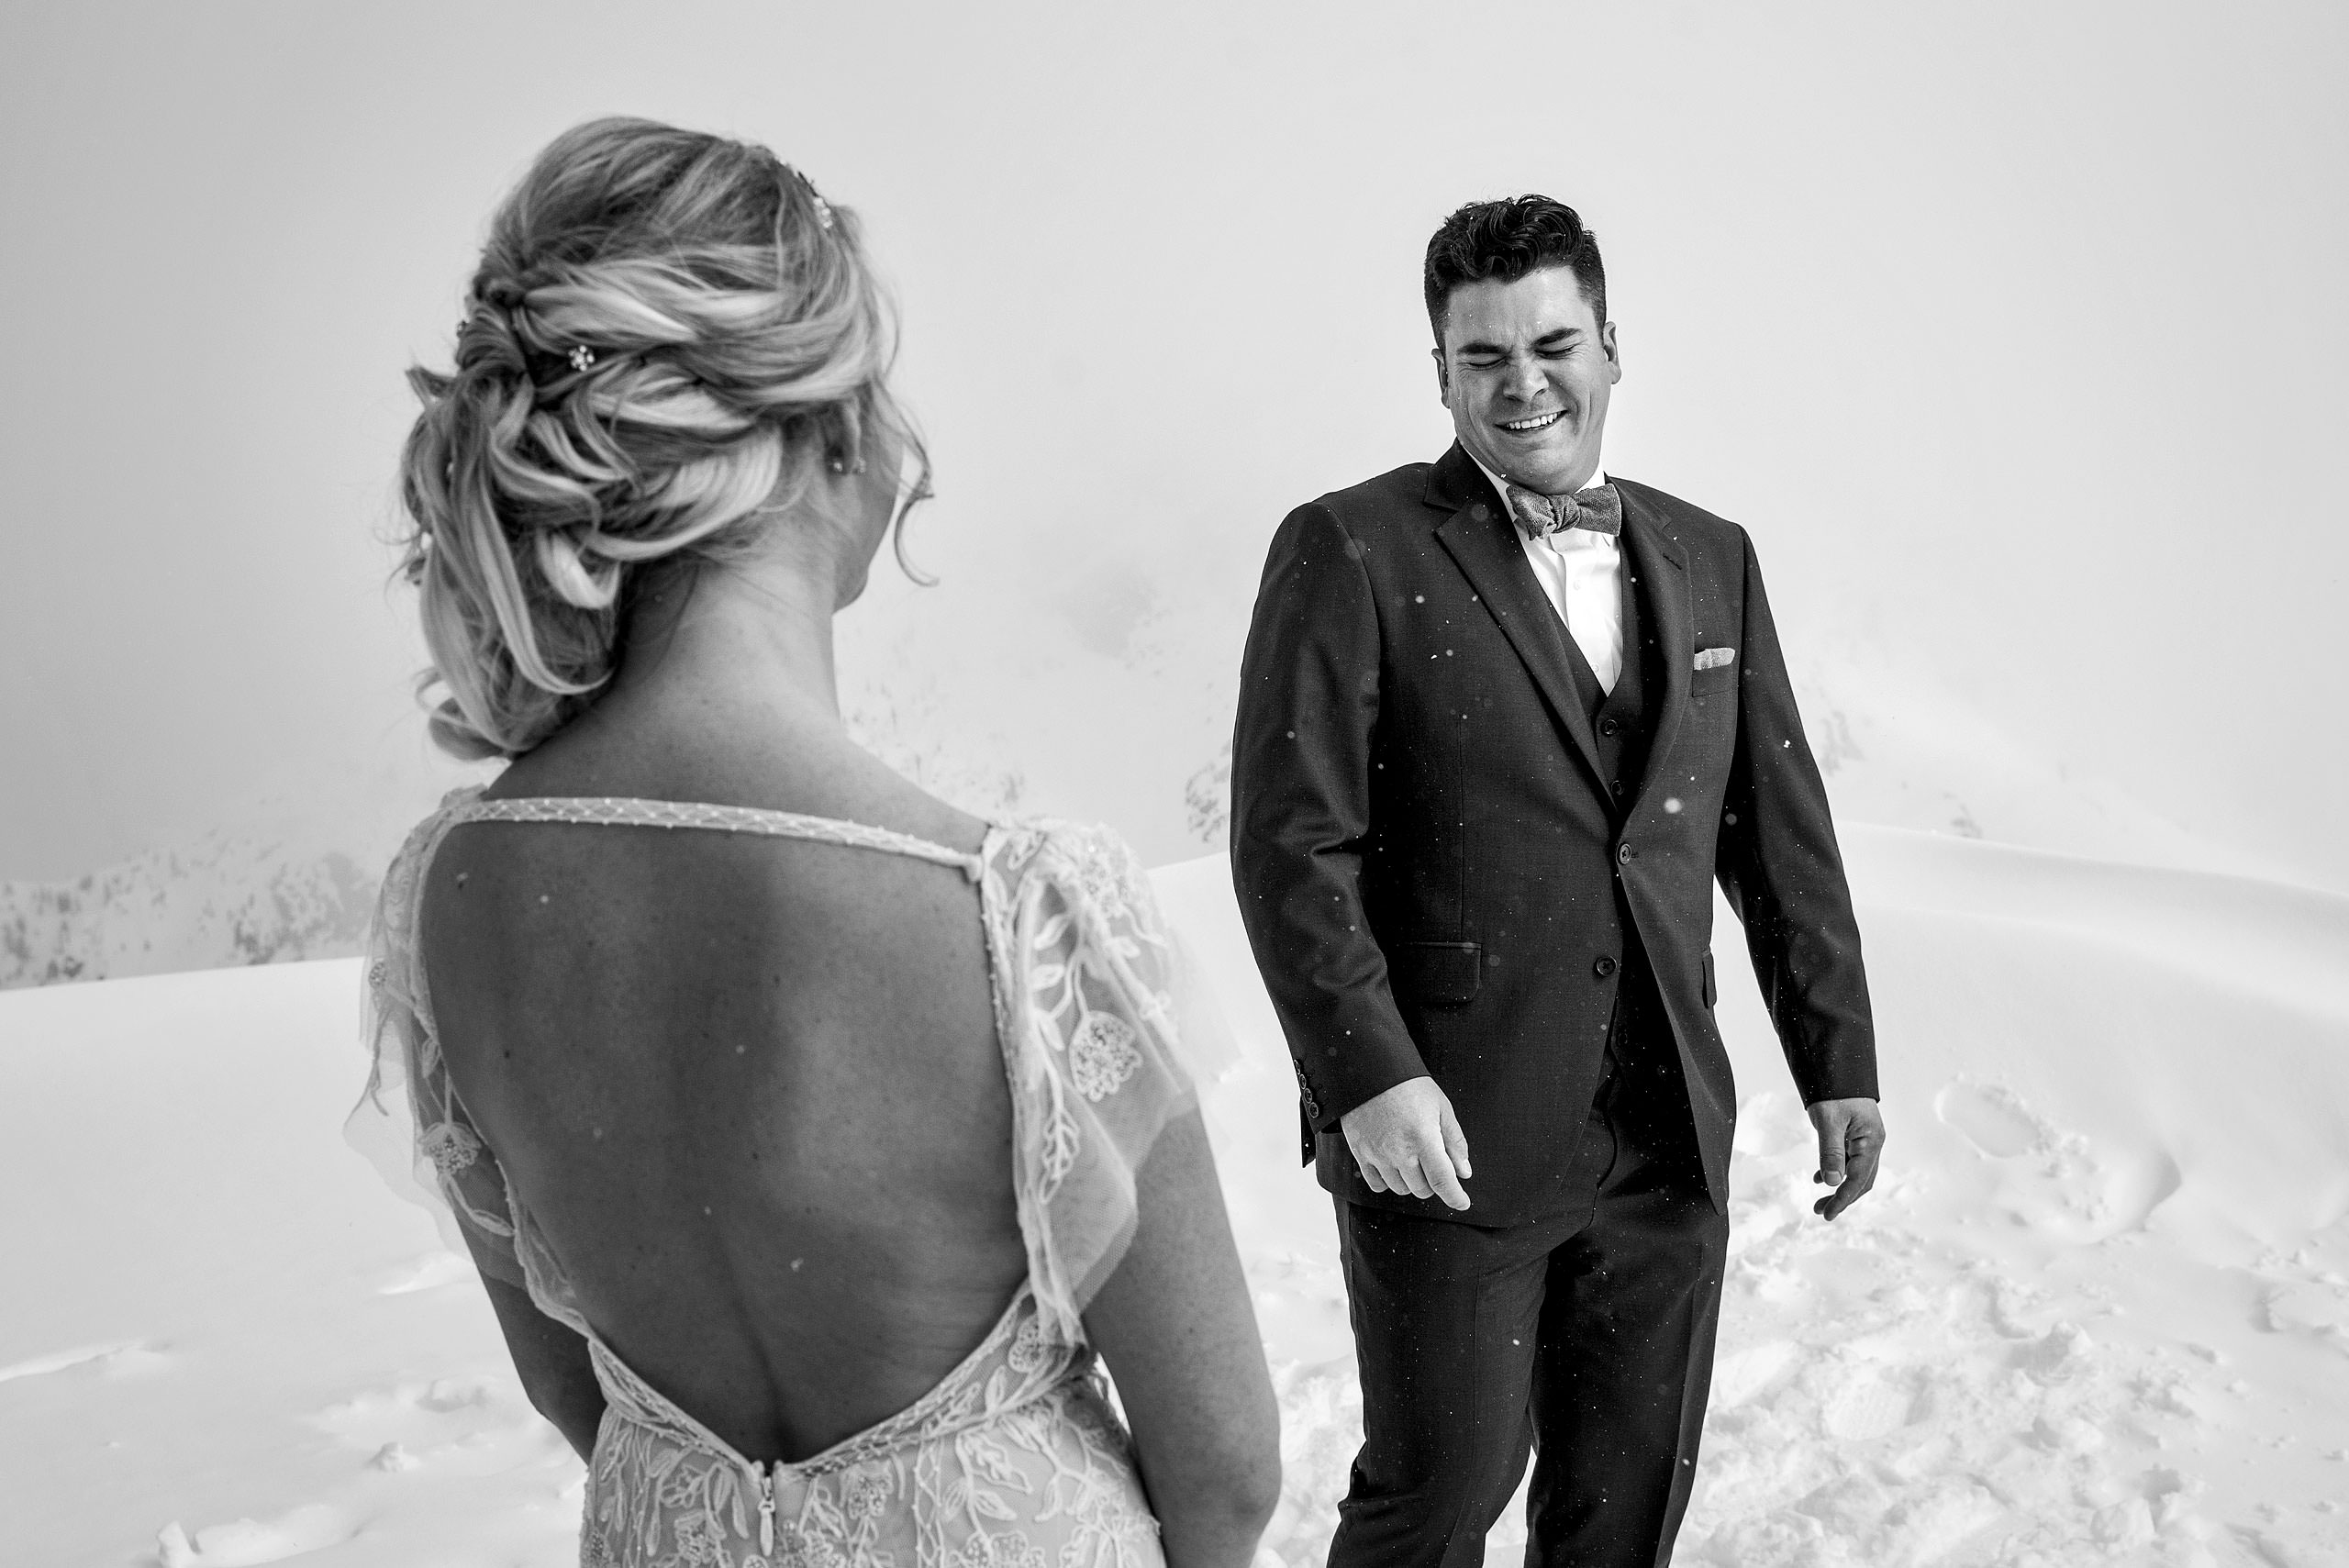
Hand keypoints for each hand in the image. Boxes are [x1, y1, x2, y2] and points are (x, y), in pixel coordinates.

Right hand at [1339, 1076, 1472, 1210]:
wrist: (1370, 1071)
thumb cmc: (1408, 1085)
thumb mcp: (1441, 1107)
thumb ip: (1454, 1142)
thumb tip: (1463, 1171)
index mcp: (1423, 1138)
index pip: (1442, 1181)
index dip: (1455, 1197)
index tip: (1462, 1202)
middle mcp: (1400, 1151)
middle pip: (1422, 1189)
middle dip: (1433, 1182)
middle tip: (1432, 1162)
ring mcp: (1378, 1155)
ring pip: (1401, 1189)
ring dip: (1411, 1182)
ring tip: (1412, 1159)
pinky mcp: (1361, 1154)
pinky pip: (1377, 1184)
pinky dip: (1389, 1181)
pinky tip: (1394, 1165)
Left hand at [1805, 1097, 1884, 1220]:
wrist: (1838, 1065)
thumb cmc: (1834, 1091)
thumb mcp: (1828, 1122)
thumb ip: (1831, 1152)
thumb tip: (1832, 1182)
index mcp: (1871, 1141)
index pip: (1857, 1180)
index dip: (1842, 1199)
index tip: (1826, 1214)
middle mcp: (1873, 1143)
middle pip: (1861, 1181)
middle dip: (1842, 1198)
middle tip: (1820, 1212)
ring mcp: (1866, 1140)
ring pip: (1855, 1172)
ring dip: (1839, 1187)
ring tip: (1819, 1200)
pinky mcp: (1857, 1135)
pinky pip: (1849, 1160)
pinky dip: (1836, 1171)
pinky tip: (1819, 1178)